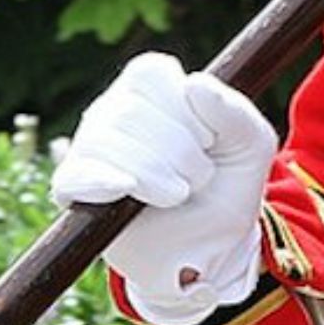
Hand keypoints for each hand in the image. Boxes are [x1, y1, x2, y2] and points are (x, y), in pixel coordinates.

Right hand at [49, 52, 276, 324]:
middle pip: (129, 112)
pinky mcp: (75, 187)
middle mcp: (112, 109)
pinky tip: (125, 189)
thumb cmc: (224, 189)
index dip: (184, 111)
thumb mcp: (251, 149)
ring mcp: (88, 146)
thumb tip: (194, 85)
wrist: (207, 249)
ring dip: (154, 175)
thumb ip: (236, 113)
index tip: (208, 142)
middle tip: (197, 179)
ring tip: (176, 195)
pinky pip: (72, 175)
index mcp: (150, 88)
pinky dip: (100, 182)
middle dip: (178, 152)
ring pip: (104, 142)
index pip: (150, 75)